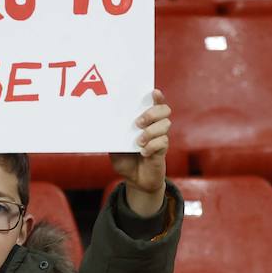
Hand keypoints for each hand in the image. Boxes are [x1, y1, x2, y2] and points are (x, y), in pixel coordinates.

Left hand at [111, 90, 170, 217]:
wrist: (135, 180)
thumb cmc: (126, 160)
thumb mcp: (114, 147)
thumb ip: (114, 136)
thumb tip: (106, 126)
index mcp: (144, 121)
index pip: (154, 103)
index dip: (157, 97)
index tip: (153, 92)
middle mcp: (154, 126)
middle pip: (164, 110)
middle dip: (152, 113)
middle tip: (138, 123)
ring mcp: (160, 138)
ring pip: (165, 125)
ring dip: (150, 131)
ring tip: (138, 142)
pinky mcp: (163, 150)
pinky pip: (163, 142)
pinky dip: (152, 146)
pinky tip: (143, 153)